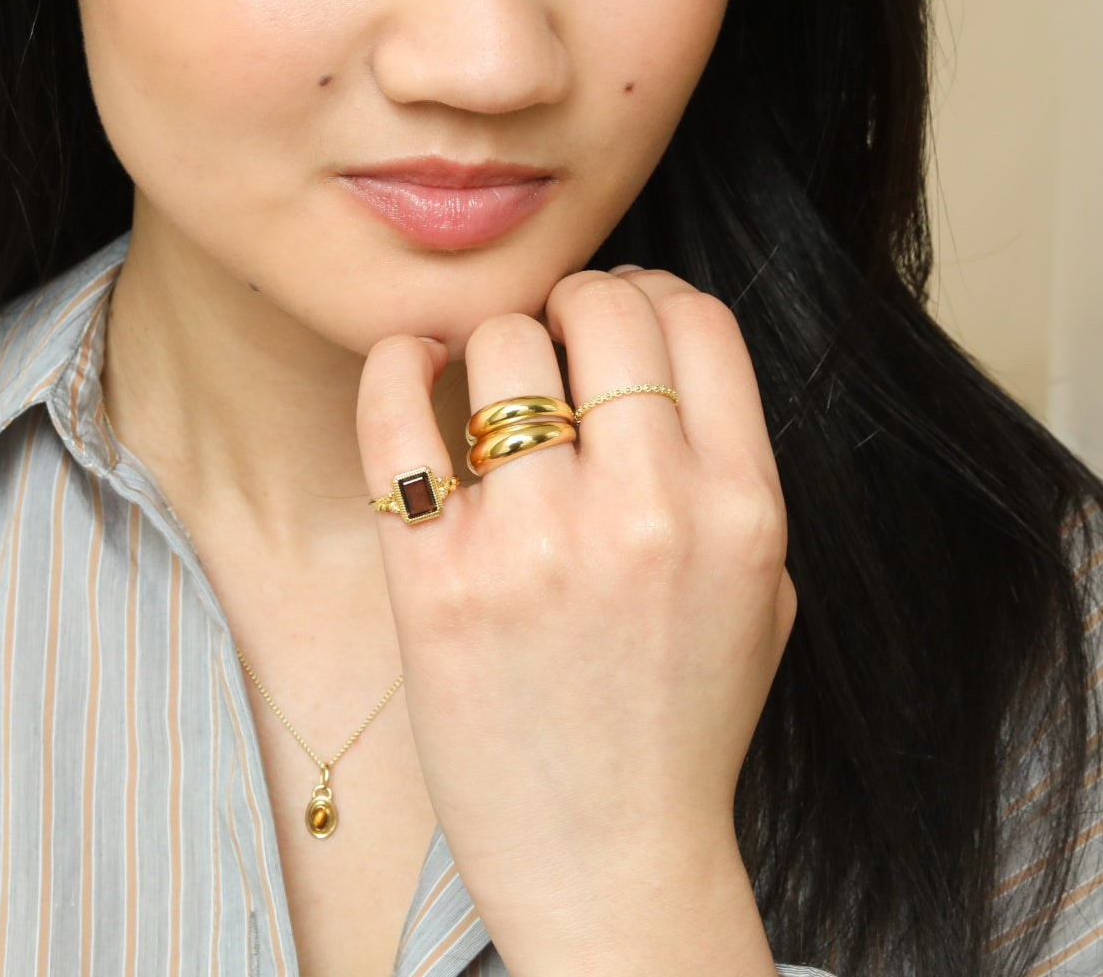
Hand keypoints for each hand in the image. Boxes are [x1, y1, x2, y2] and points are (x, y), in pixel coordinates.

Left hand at [357, 269, 794, 976]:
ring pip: (501, 342)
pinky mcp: (434, 579)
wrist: (609, 862)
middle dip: (572, 305)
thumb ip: (725, 464)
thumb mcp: (763, 588)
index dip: (651, 295)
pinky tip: (408, 369)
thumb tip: (655, 344)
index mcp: (740, 508)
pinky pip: (394, 410)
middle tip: (549, 344)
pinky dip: (394, 364)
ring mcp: (533, 544)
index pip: (697, 318)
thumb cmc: (683, 719)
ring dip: (491, 345)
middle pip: (602, 308)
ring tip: (486, 389)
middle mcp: (644, 513)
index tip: (616, 320)